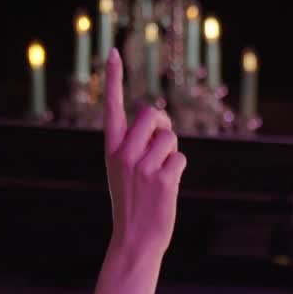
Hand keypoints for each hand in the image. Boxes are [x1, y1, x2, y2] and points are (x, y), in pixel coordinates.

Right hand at [103, 48, 185, 255]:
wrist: (135, 241)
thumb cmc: (133, 205)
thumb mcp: (125, 173)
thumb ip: (137, 146)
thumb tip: (162, 122)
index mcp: (111, 150)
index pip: (112, 109)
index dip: (114, 79)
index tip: (113, 52)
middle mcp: (125, 154)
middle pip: (150, 114)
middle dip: (162, 122)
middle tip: (163, 138)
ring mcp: (143, 167)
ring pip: (170, 138)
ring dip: (173, 152)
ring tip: (163, 173)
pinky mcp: (163, 180)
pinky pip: (181, 158)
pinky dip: (179, 169)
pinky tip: (169, 186)